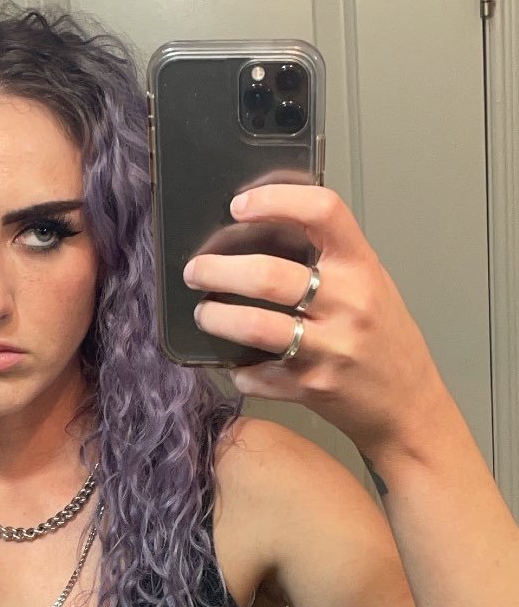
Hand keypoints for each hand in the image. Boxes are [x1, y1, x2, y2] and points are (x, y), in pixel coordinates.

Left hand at [183, 184, 448, 455]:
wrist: (409, 406)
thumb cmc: (386, 341)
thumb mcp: (372, 286)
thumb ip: (331, 260)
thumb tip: (263, 232)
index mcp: (363, 267)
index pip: (323, 212)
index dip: (275, 200)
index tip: (239, 205)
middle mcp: (350, 304)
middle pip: (269, 276)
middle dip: (218, 270)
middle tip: (197, 270)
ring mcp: (330, 349)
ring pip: (255, 326)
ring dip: (216, 317)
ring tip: (203, 312)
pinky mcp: (312, 387)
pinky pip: (257, 376)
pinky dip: (239, 371)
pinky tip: (236, 364)